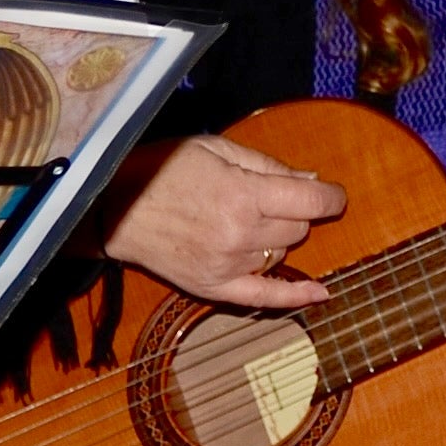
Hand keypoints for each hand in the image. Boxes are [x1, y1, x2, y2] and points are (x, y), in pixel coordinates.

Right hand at [101, 132, 347, 308]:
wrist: (110, 208)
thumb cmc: (160, 169)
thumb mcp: (215, 148)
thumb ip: (267, 165)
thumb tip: (312, 181)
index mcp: (244, 195)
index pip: (311, 201)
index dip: (331, 197)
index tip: (334, 195)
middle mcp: (240, 234)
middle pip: (297, 228)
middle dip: (294, 212)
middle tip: (267, 198)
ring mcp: (227, 264)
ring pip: (282, 255)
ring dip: (277, 239)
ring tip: (246, 221)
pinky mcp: (212, 287)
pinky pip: (265, 297)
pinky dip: (295, 297)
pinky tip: (320, 294)